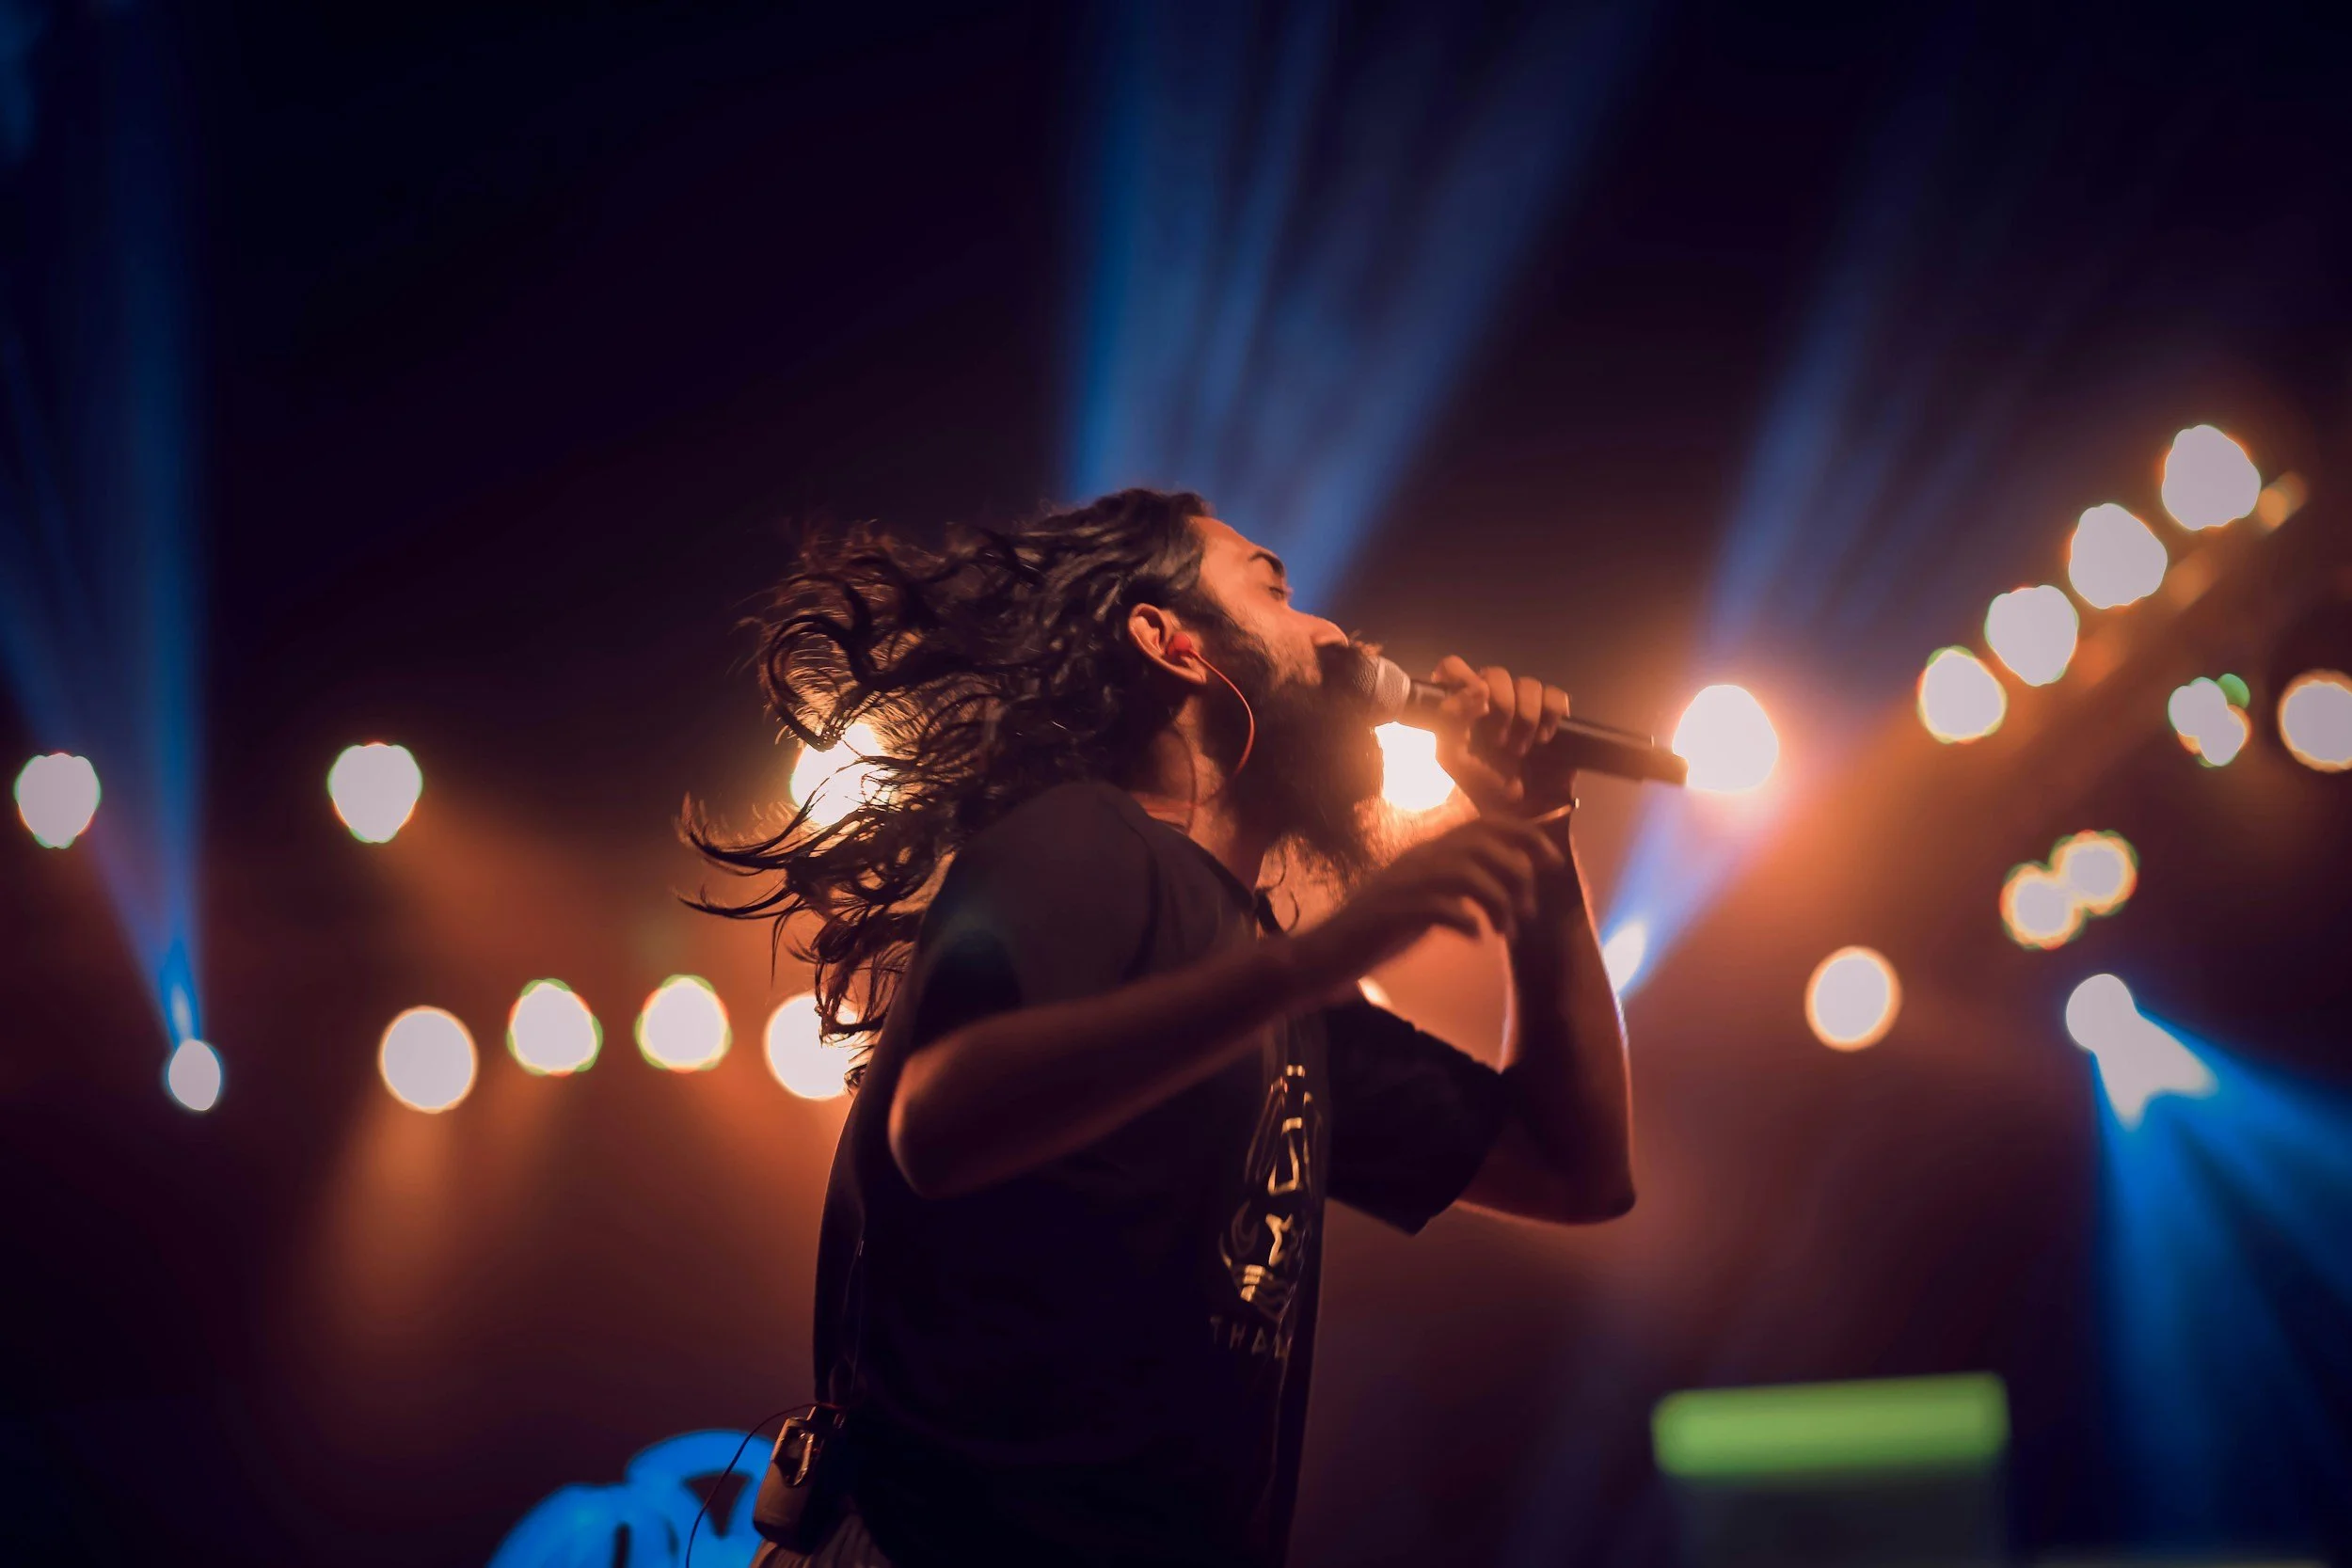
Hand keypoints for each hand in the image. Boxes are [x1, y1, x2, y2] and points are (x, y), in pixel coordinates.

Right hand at [1288, 817, 1564, 997]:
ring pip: (1466, 872)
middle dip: (1516, 870)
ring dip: (1497, 900)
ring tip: (1505, 929)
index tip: (1551, 860)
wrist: (1327, 953)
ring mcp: (1404, 883)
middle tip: (1529, 906)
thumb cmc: (1380, 929)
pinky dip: (1467, 921)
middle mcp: (1418, 858)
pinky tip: (1475, 938)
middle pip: (1480, 843)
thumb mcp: (1425, 897)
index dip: (1524, 835)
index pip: (1484, 825)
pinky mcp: (1393, 911)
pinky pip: (1441, 906)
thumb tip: (1504, 880)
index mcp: (1428, 851)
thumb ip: (1457, 884)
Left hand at [1425, 655, 1573, 817]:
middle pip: (1497, 674)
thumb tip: (1478, 688)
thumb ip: (1452, 719)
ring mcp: (1522, 704)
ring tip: (1519, 750)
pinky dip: (1551, 715)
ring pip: (1529, 684)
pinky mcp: (1551, 714)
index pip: (1455, 668)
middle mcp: (1490, 698)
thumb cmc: (1479, 785)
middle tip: (1498, 742)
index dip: (1461, 676)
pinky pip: (1556, 696)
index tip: (1471, 705)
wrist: (1517, 813)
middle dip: (1500, 708)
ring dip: (1525, 718)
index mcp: (1461, 704)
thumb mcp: (1452, 756)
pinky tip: (1543, 739)